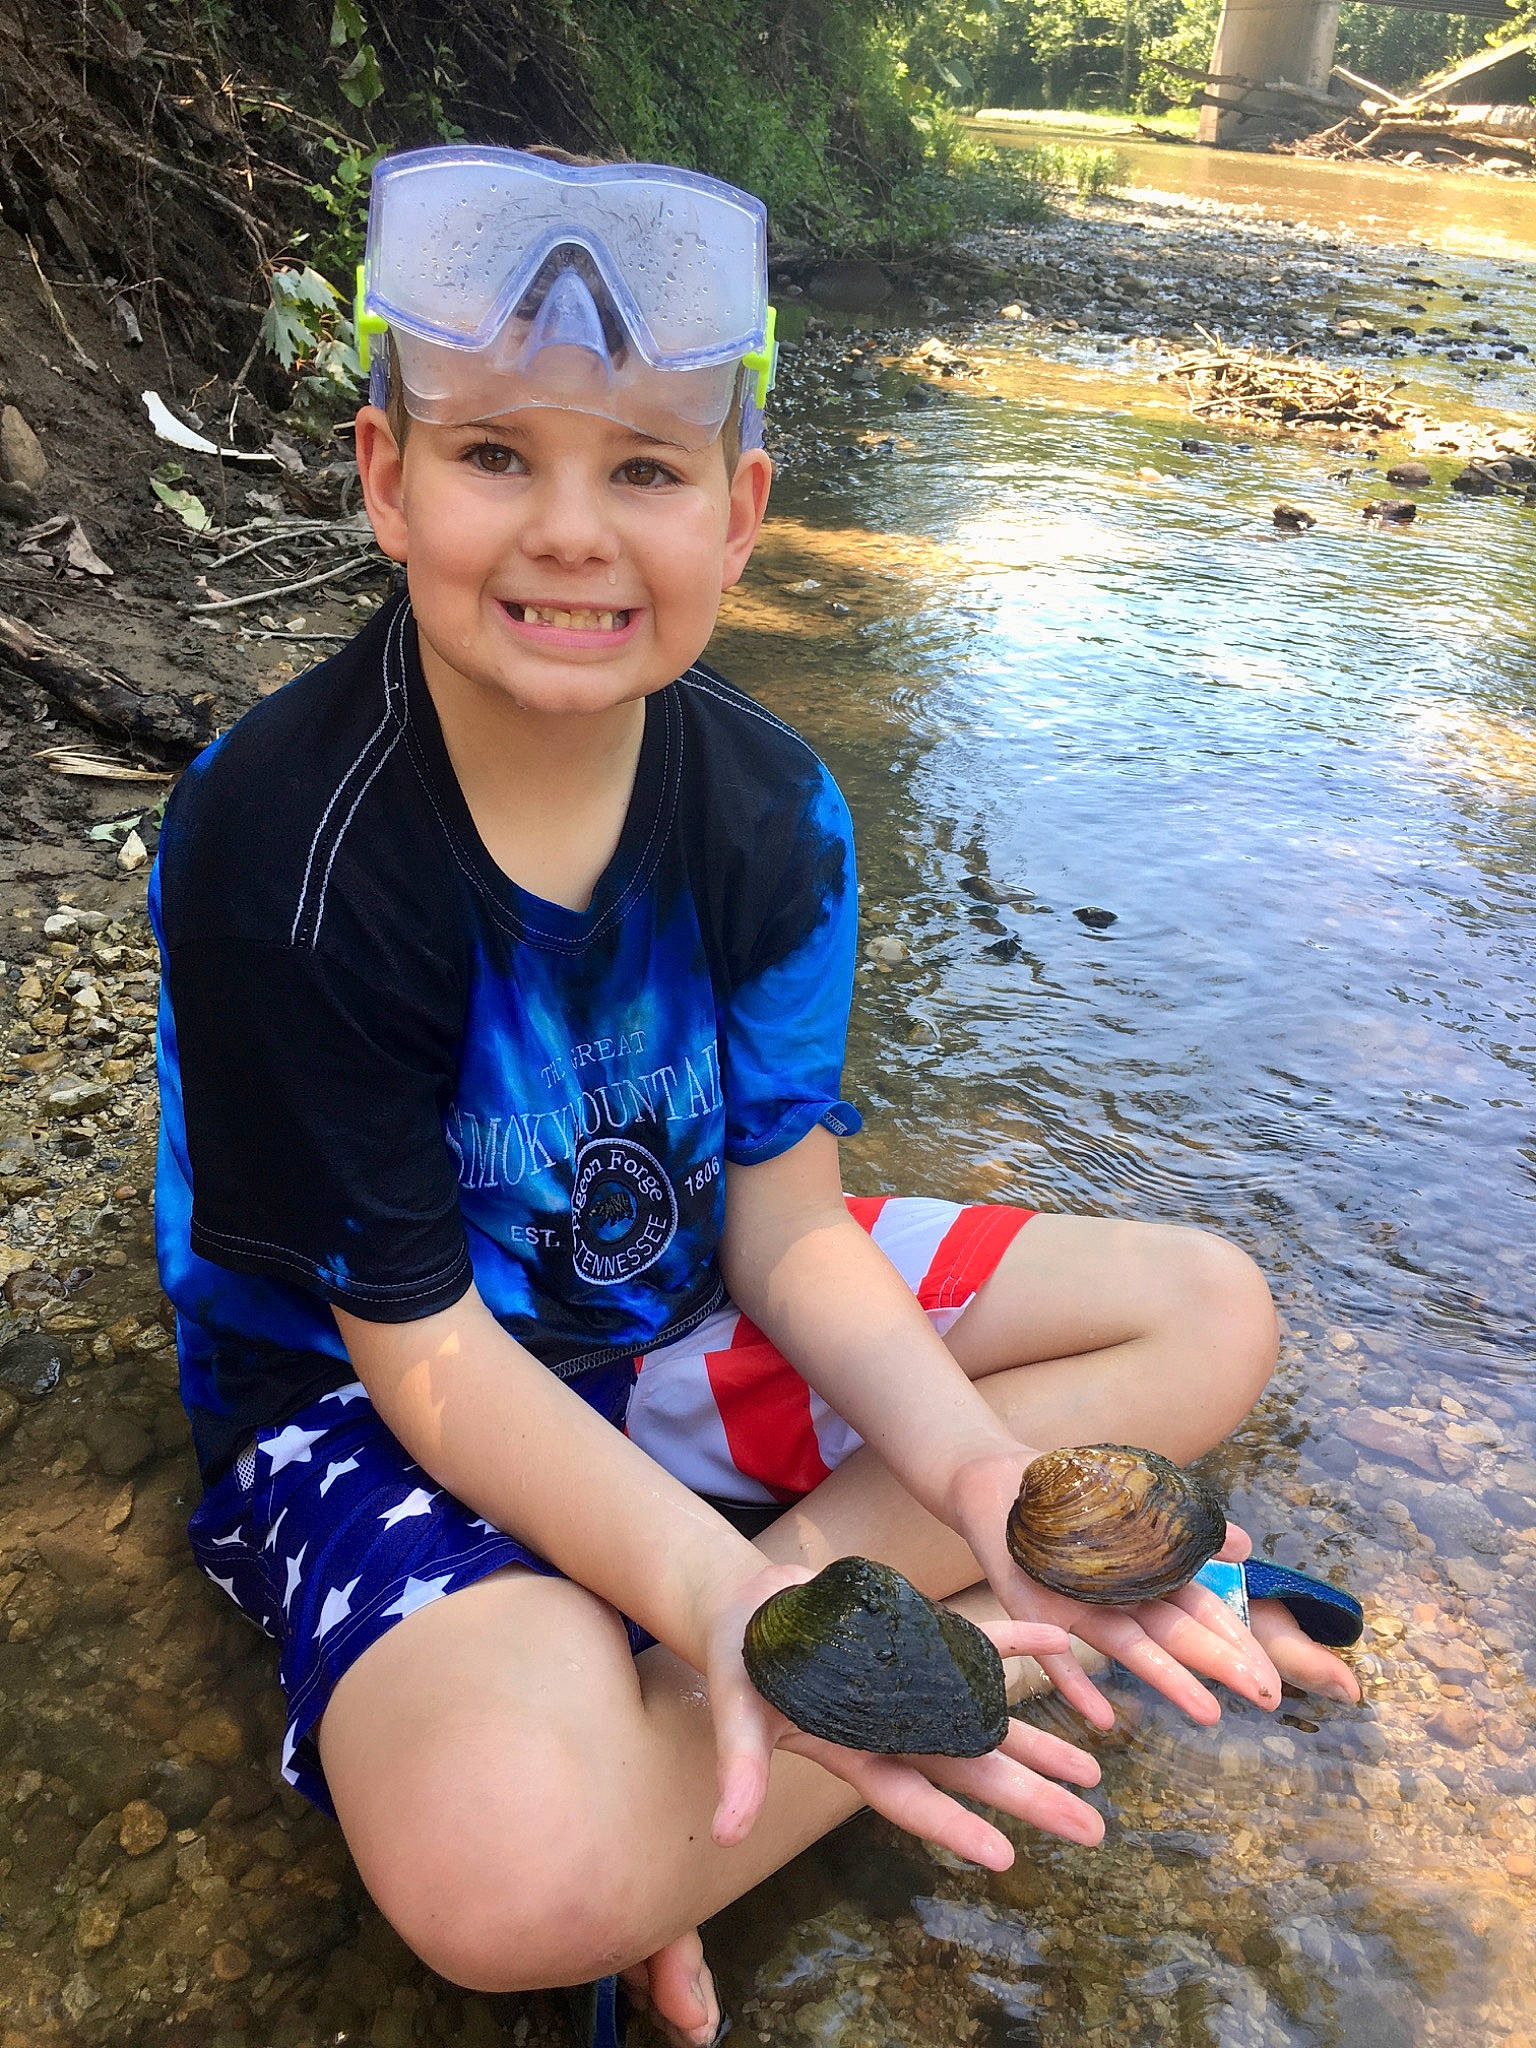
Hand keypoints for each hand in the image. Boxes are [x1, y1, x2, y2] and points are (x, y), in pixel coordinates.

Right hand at [704, 1561, 1105, 1866]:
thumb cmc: (735, 1662)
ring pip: (986, 1720)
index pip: (911, 1798)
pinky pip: (979, 1643)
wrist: (746, 1605)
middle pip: (970, 1768)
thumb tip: (725, 1834)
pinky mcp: (918, 1638)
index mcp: (853, 1750)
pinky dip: (1019, 1644)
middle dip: (1028, 1797)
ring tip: (1094, 1771)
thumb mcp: (735, 1712)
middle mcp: (895, 1726)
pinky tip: (1063, 1646)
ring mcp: (912, 1686)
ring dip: (1039, 1741)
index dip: (953, 1826)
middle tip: (1092, 1829)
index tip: (1005, 1857)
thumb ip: (740, 1768)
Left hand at [949, 1448, 1283, 1729]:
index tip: (1271, 1681)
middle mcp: (1120, 1603)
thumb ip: (1190, 1534)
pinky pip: (1055, 1656)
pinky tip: (1102, 1719)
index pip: (1203, 1612)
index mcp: (1149, 1578)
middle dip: (1221, 1665)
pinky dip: (1078, 1684)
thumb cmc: (1078, 1504)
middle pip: (1177, 1634)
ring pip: (1130, 1649)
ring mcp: (1080, 1612)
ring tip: (1208, 1713)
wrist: (1003, 1488)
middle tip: (1264, 1699)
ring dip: (1169, 1681)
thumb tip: (1244, 1545)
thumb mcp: (1140, 1510)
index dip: (1238, 1643)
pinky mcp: (1035, 1616)